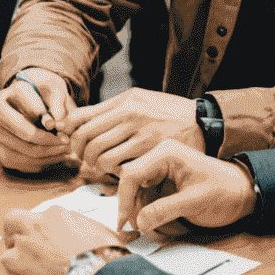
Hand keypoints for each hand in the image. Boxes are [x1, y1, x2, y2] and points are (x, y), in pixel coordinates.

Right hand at [0, 70, 74, 172]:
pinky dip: (45, 161)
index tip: (61, 124)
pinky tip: (55, 154)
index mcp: (2, 98)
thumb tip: (54, 123)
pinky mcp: (3, 155)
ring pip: (28, 151)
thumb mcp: (52, 90)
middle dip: (50, 139)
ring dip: (51, 152)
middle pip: (25, 132)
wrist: (32, 109)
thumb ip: (56, 103)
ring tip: (65, 149)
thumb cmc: (43, 96)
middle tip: (66, 141)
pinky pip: (26, 164)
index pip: (22, 110)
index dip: (45, 115)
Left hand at [0, 206, 128, 274]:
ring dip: (20, 265)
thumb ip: (82, 229)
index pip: (38, 218)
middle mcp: (35, 227)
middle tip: (27, 254)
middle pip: (12, 223)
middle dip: (15, 236)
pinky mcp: (18, 272)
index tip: (44, 243)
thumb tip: (86, 233)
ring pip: (9, 254)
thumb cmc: (108, 261)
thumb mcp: (100, 233)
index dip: (39, 232)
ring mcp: (23, 249)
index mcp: (56, 216)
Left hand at [67, 89, 201, 182]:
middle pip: (85, 138)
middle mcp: (129, 115)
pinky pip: (121, 167)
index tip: (72, 141)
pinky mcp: (151, 153)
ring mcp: (140, 134)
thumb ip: (113, 110)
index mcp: (123, 101)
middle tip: (84, 159)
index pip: (80, 117)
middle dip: (80, 153)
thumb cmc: (169, 113)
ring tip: (101, 168)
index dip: (70, 133)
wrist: (204, 123)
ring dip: (96, 166)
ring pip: (100, 156)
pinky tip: (119, 172)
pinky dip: (114, 173)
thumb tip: (79, 121)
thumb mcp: (140, 101)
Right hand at [116, 140, 256, 237]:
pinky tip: (157, 225)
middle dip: (131, 207)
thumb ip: (165, 210)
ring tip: (152, 231)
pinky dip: (148, 213)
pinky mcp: (164, 183)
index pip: (132, 174)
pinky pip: (147, 198)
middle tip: (134, 231)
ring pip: (137, 193)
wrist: (243, 193)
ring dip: (140, 213)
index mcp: (166, 153)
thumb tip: (139, 222)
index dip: (124, 199)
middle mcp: (159, 158)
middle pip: (130, 182)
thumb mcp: (195, 202)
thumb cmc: (224, 191)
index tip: (124, 223)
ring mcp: (161, 170)